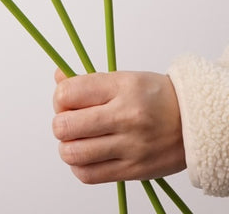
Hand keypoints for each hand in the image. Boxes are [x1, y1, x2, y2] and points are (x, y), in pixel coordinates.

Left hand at [52, 70, 185, 183]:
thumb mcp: (123, 78)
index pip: (68, 93)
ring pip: (73, 153)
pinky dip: (79, 166)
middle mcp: (125, 116)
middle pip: (65, 126)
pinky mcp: (133, 170)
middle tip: (70, 122)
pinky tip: (88, 155)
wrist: (195, 123)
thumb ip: (87, 81)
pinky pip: (88, 174)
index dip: (59, 98)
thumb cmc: (154, 97)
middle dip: (60, 123)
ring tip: (77, 140)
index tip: (66, 101)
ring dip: (67, 147)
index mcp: (121, 87)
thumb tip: (57, 78)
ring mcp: (130, 146)